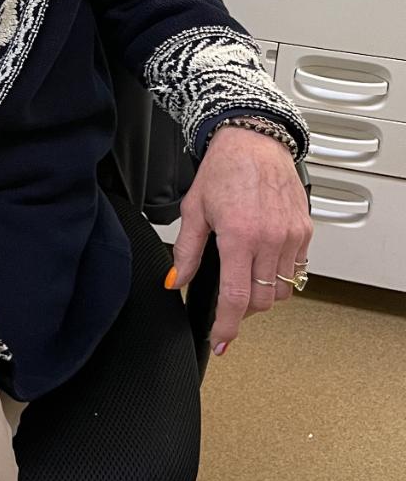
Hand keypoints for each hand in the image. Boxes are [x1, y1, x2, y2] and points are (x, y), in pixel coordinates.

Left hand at [169, 126, 312, 354]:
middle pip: (261, 300)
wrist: (254, 140)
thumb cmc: (224, 168)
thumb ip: (186, 250)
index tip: (221, 340)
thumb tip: (176, 280)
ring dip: (263, 294)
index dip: (227, 326)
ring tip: (246, 279)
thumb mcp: (194, 209)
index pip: (236, 297)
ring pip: (282, 290)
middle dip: (242, 309)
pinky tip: (264, 263)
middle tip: (228, 302)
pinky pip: (297, 271)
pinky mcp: (305, 231)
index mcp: (239, 235)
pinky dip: (281, 276)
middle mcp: (270, 238)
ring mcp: (291, 236)